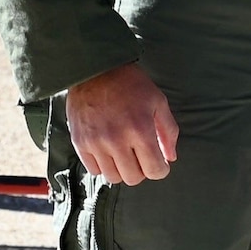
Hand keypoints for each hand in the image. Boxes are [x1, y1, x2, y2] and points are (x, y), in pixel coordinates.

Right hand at [66, 61, 177, 185]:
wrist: (95, 71)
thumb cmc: (131, 85)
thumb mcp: (158, 101)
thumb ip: (168, 131)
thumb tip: (171, 157)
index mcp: (140, 129)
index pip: (154, 170)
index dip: (161, 169)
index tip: (159, 163)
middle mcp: (117, 140)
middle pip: (133, 178)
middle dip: (142, 170)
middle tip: (142, 156)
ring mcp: (96, 143)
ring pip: (113, 178)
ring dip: (122, 169)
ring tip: (125, 153)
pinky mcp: (80, 143)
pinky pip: (94, 170)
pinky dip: (104, 165)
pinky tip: (109, 151)